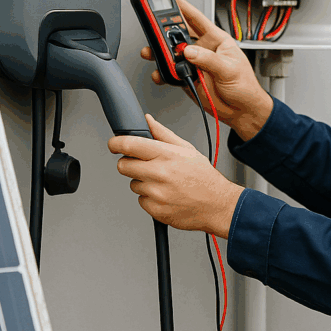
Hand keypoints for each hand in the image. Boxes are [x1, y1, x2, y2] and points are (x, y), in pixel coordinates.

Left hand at [109, 115, 243, 237]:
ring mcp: (156, 193)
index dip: (116, 143)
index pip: (129, 145)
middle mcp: (160, 173)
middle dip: (130, 164)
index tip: (114, 144)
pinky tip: (165, 195)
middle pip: (124, 166)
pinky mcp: (155, 210)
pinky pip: (141, 200)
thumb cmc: (203, 177)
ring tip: (163, 183)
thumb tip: (147, 120)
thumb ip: (163, 134)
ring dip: (143, 182)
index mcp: (166, 155)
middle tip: (145, 165)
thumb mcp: (187, 149)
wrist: (217, 205)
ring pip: (133, 184)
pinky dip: (149, 198)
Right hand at [141, 0, 272, 140]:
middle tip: (153, 28)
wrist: (241, 111)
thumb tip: (189, 51)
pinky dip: (162, 72)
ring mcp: (193, 63)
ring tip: (152, 52)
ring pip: (170, 52)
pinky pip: (169, 71)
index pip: (196, 18)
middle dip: (164, 29)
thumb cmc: (245, 87)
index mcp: (216, 40)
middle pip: (178, 34)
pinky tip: (161, 73)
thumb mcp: (230, 70)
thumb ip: (208, 60)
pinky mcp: (186, 78)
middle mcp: (202, 49)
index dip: (182, 5)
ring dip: (159, 52)